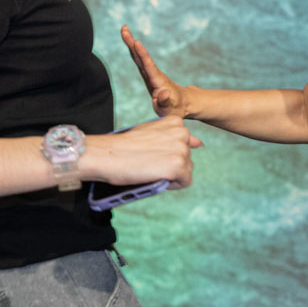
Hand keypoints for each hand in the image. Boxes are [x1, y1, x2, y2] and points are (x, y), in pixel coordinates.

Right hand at [82, 115, 202, 189]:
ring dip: (171, 175)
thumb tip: (200, 143)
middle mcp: (182, 133)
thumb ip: (174, 136)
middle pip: (187, 158)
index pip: (185, 143)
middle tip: (149, 164)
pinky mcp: (179, 166)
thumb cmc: (124, 146)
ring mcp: (182, 149)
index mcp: (175, 122)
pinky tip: (156, 177)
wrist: (107, 154)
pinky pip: (184, 182)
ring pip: (186, 171)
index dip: (168, 153)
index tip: (155, 154)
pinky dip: (172, 184)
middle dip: (171, 164)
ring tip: (150, 169)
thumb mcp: (151, 133)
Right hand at [121, 26, 190, 117]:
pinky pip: (139, 60)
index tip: (136, 42)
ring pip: (139, 56)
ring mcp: (150, 73)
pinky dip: (133, 50)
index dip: (142, 54)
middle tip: (124, 29)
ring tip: (124, 30)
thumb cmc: (174, 107)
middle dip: (132, 43)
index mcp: (157, 81)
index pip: (148, 65)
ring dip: (131, 43)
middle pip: (141, 56)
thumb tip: (164, 94)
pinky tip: (130, 42)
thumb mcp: (169, 108)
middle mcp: (153, 74)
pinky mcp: (148, 74)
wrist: (181, 103)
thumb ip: (165, 102)